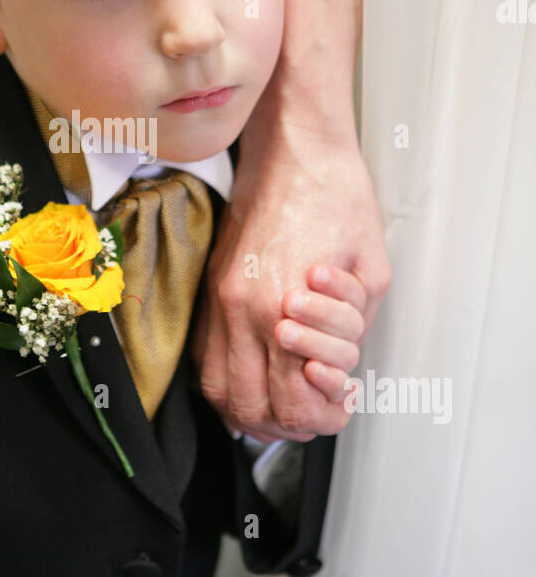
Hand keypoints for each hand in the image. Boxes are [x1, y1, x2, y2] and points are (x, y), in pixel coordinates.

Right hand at [190, 114, 390, 441]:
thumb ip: (355, 331)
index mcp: (283, 308)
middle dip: (286, 425)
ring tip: (281, 404)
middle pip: (248, 410)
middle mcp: (241, 311)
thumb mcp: (372, 273)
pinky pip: (205, 359)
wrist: (294, 150)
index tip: (338, 405)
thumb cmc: (336, 200)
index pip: (292, 403)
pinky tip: (252, 377)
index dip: (321, 418)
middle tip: (313, 413)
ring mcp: (218, 301)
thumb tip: (338, 370)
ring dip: (250, 411)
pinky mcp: (209, 289)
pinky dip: (227, 382)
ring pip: (217, 391)